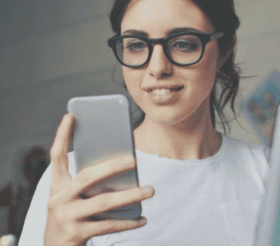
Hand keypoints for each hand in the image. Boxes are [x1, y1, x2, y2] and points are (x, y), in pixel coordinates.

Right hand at [44, 114, 154, 245]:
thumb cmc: (72, 217)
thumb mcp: (73, 198)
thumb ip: (89, 183)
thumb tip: (125, 166)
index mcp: (57, 186)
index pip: (57, 156)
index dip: (62, 136)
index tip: (70, 116)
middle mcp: (58, 199)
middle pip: (88, 177)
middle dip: (112, 166)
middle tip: (133, 159)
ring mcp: (66, 217)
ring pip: (103, 202)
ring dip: (130, 195)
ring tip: (150, 190)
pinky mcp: (76, 234)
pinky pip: (108, 225)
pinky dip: (128, 222)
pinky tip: (143, 219)